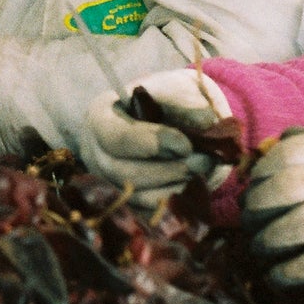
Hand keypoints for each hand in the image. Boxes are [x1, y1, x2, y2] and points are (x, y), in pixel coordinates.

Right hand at [77, 68, 230, 202]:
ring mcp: (110, 185)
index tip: (185, 145)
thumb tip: (205, 123)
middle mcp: (97, 156)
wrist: (166, 122)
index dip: (153, 143)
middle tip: (205, 160)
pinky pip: (153, 214)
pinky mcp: (129, 206)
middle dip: (171, 169)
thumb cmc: (165, 101)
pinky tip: (195, 184)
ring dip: (178, 185)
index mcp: (101, 118)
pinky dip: (178, 202)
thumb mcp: (174, 89)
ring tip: (203, 168)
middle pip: (127, 173)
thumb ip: (186, 103)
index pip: (117, 138)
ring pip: (141, 198)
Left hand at [244, 112, 303, 283]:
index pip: (284, 154)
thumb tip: (280, 140)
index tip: (255, 185)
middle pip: (280, 193)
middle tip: (248, 221)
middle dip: (255, 210)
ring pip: (294, 229)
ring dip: (267, 243)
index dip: (261, 173)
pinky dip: (291, 272)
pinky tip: (278, 276)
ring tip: (259, 249)